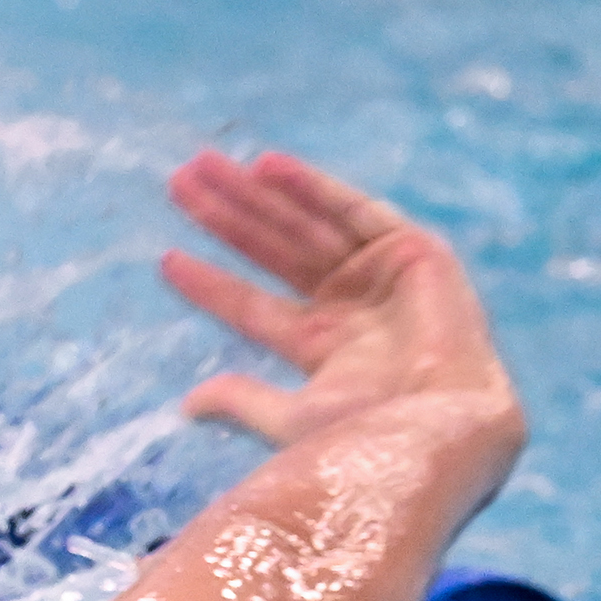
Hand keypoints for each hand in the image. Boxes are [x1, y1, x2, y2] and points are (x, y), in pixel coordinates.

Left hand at [163, 149, 523, 456]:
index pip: (249, 304)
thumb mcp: (289, 418)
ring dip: (255, 193)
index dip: (208, 282)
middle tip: (179, 181)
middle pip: (272, 250)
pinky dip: (311, 186)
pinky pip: (353, 208)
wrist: (435, 427)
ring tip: (204, 166)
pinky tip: (265, 166)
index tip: (165, 259)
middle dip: (227, 216)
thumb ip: (241, 401)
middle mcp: (346, 305)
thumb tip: (186, 406)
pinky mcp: (413, 249)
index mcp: (317, 345)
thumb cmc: (367, 434)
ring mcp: (379, 275)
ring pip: (304, 222)